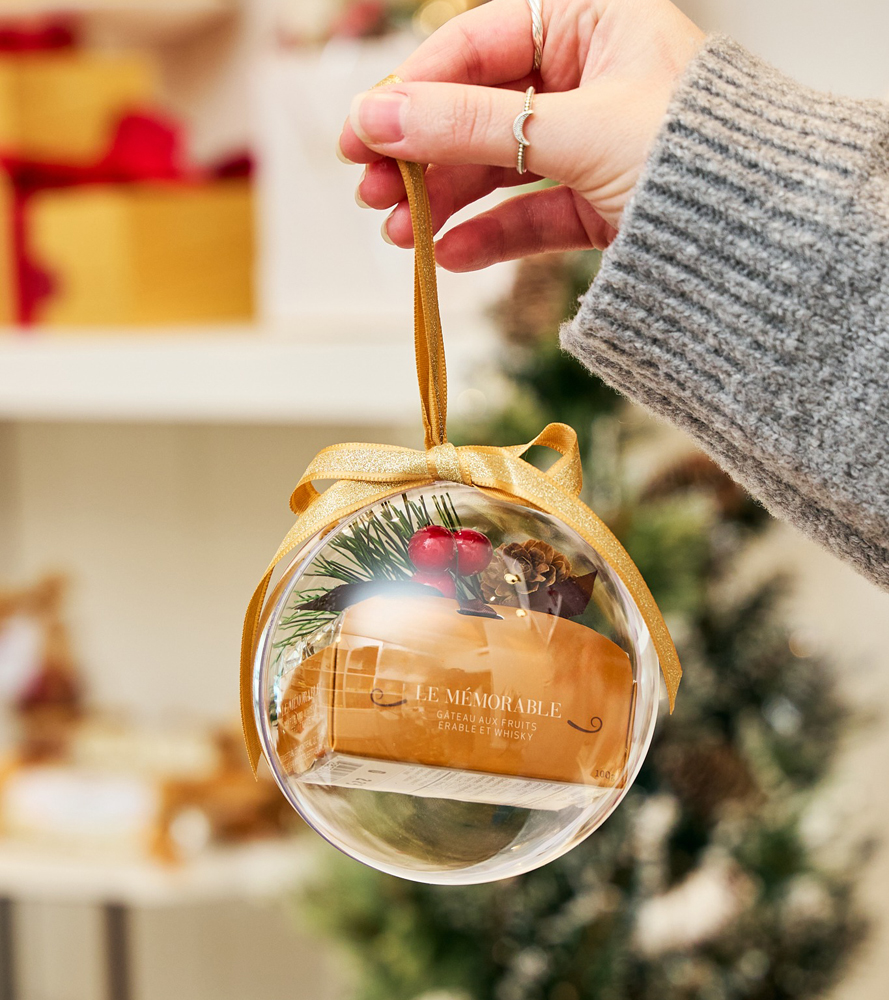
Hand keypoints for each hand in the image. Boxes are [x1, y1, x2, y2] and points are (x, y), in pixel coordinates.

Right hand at [338, 0, 704, 270]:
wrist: (762, 244)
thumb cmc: (694, 157)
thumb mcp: (574, 130)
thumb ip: (471, 125)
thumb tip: (377, 117)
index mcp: (594, 22)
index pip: (480, 45)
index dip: (415, 89)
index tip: (362, 132)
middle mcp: (588, 78)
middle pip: (478, 111)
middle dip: (420, 155)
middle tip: (369, 192)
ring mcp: (589, 143)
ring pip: (497, 167)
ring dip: (443, 201)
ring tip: (398, 235)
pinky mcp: (595, 202)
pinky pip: (528, 214)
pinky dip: (487, 236)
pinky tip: (447, 257)